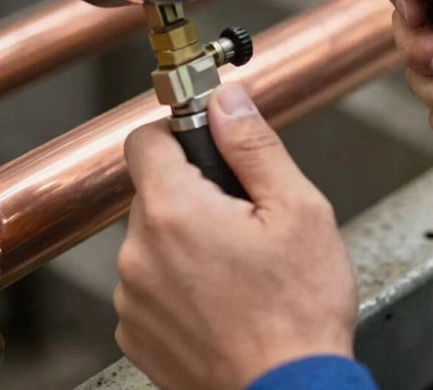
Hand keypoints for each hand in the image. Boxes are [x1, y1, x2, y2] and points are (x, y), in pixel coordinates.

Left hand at [114, 84, 356, 389]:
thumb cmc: (298, 312)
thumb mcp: (296, 209)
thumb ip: (254, 145)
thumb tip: (227, 101)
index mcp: (175, 212)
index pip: (145, 138)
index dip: (178, 132)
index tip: (206, 144)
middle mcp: (140, 253)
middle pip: (155, 189)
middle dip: (196, 190)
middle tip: (244, 215)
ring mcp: (134, 297)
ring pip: (154, 236)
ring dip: (187, 236)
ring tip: (238, 263)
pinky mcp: (137, 330)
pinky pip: (150, 280)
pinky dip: (178, 278)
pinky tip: (222, 294)